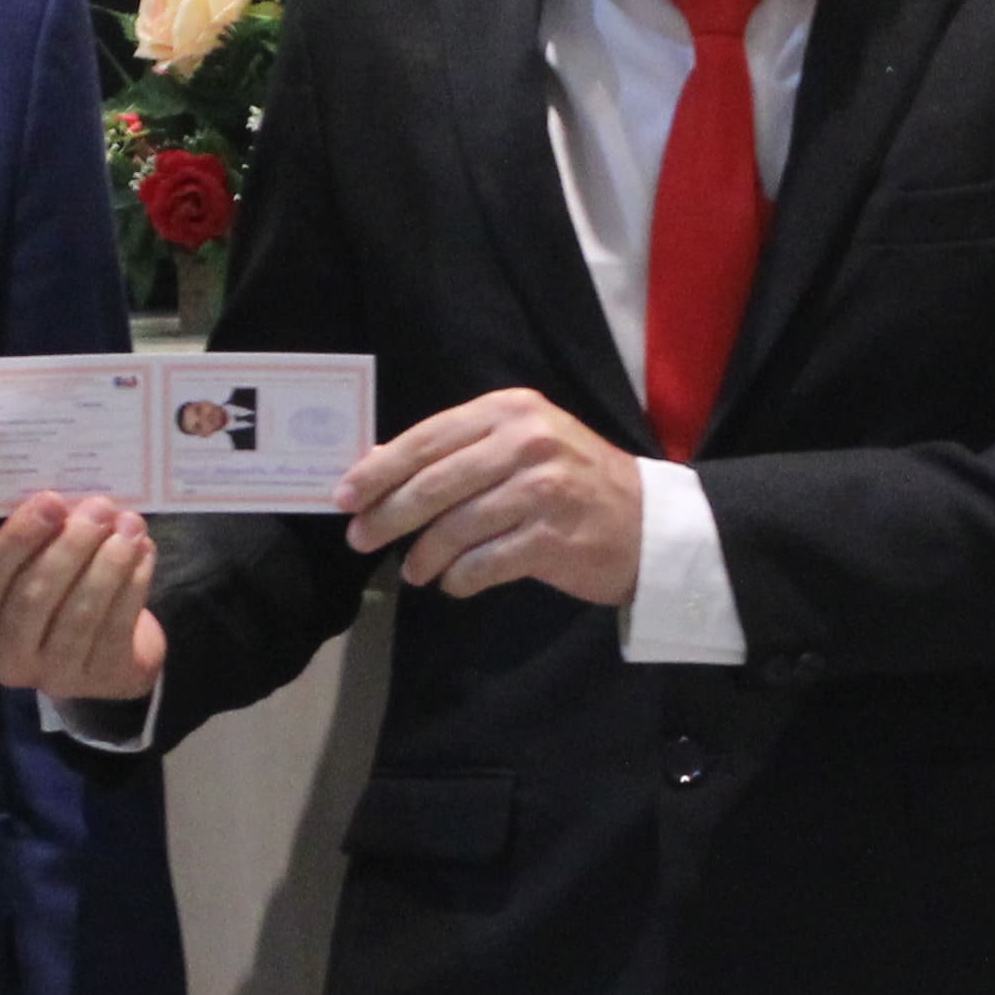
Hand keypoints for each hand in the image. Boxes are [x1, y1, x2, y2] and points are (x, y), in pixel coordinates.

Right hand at [0, 491, 165, 701]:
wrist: (101, 651)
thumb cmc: (55, 593)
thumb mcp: (29, 567)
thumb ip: (35, 538)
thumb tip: (66, 500)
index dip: (20, 537)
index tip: (52, 500)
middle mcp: (5, 657)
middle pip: (33, 597)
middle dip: (70, 546)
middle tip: (100, 508)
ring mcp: (52, 676)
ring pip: (79, 614)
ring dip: (108, 563)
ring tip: (130, 525)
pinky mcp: (100, 680)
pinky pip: (116, 627)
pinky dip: (134, 584)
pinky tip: (143, 551)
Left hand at [344, 388, 642, 607]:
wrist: (650, 523)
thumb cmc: (575, 482)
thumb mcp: (522, 445)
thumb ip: (460, 451)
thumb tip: (379, 470)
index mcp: (511, 411)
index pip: (427, 438)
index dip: (379, 470)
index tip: (344, 496)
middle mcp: (527, 443)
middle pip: (434, 483)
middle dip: (388, 516)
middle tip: (361, 540)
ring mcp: (543, 490)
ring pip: (455, 527)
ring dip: (423, 556)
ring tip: (414, 572)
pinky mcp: (553, 538)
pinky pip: (484, 564)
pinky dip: (460, 579)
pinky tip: (454, 583)